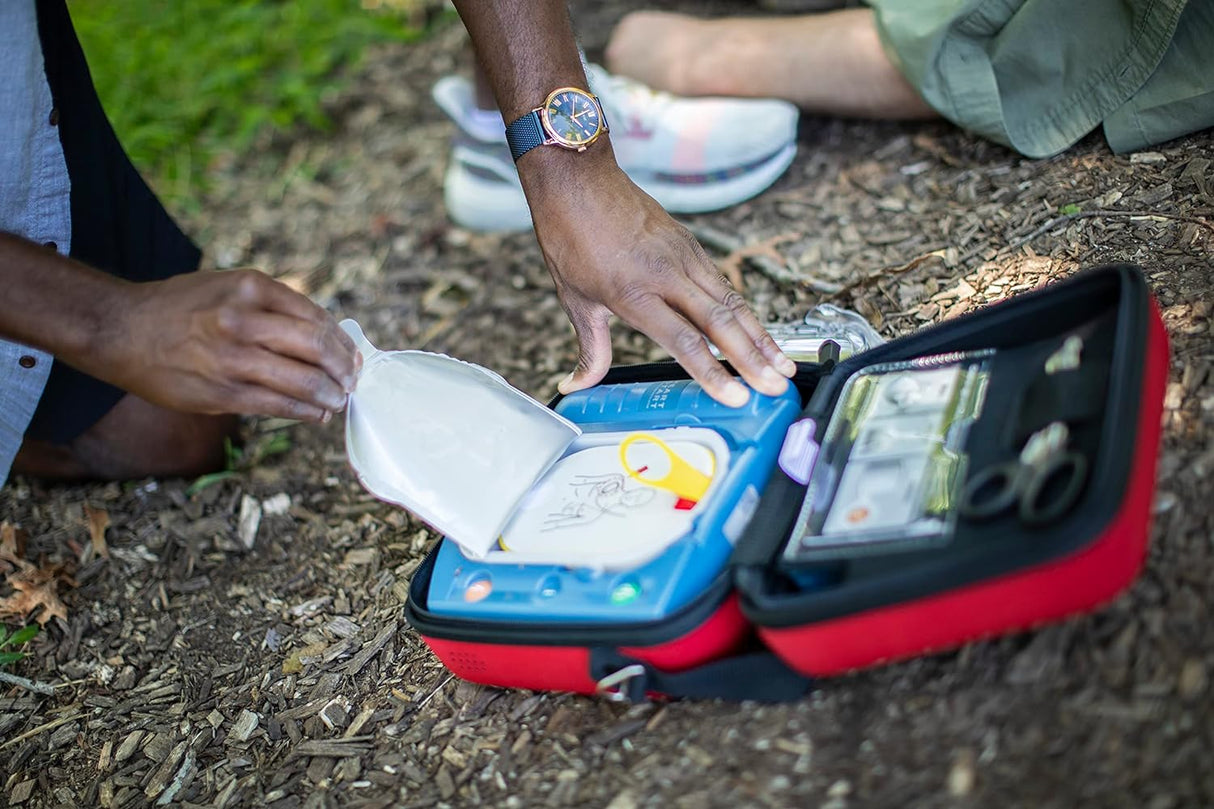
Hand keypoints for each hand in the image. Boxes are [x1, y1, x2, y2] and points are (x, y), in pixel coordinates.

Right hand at [93, 269, 358, 422]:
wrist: (121, 330)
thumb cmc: (181, 308)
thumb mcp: (229, 287)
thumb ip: (273, 306)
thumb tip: (325, 335)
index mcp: (252, 288)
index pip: (316, 317)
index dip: (342, 341)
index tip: (353, 354)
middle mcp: (245, 320)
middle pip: (317, 348)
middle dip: (345, 369)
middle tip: (353, 380)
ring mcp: (234, 359)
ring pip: (304, 381)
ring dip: (331, 395)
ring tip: (338, 400)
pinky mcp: (222, 393)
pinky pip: (279, 406)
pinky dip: (307, 412)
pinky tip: (316, 414)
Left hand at [525, 159, 795, 405]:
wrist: (579, 180)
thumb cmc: (572, 237)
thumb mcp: (574, 299)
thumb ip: (589, 349)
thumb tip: (576, 384)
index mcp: (634, 292)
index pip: (683, 340)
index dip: (713, 372)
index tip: (736, 397)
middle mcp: (666, 274)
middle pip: (720, 322)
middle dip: (752, 360)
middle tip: (775, 387)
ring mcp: (683, 256)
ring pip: (732, 302)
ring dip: (760, 337)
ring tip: (782, 365)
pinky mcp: (691, 245)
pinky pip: (723, 284)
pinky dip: (745, 313)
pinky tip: (759, 334)